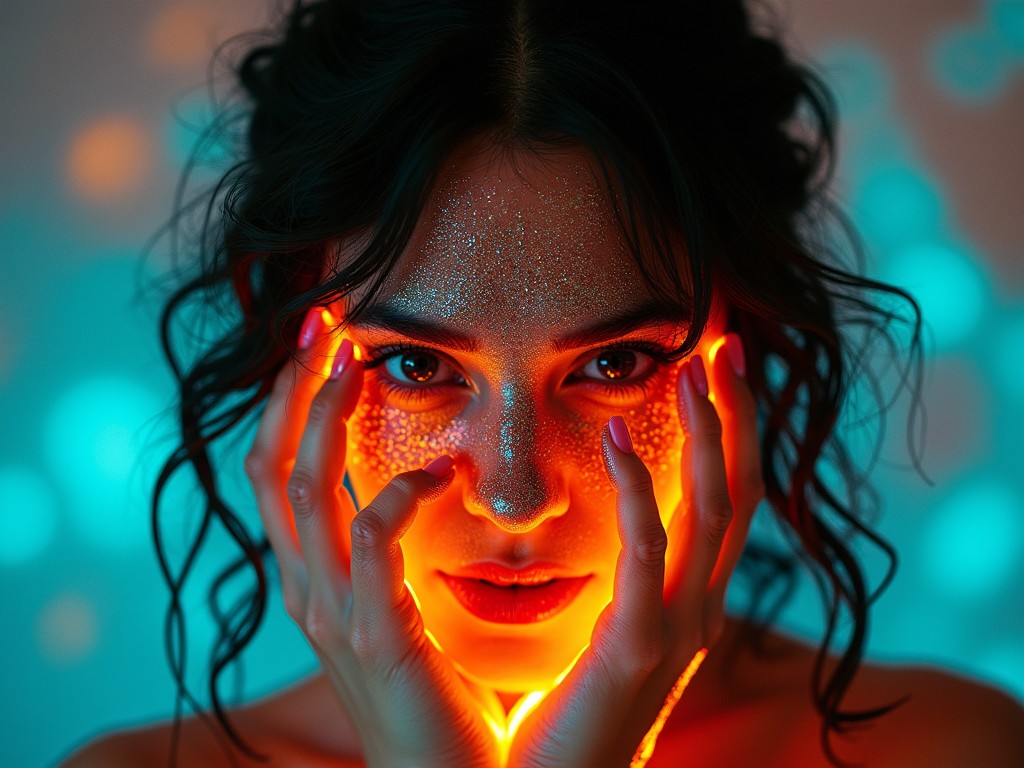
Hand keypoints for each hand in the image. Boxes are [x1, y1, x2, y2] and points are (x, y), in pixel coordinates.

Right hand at [244, 307, 499, 767]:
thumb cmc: (438, 693)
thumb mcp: (401, 610)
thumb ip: (394, 554)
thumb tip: (420, 480)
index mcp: (314, 579)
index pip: (277, 472)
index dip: (292, 402)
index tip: (327, 340)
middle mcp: (307, 589)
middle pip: (271, 464)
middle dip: (294, 386)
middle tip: (328, 319)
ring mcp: (334, 613)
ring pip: (303, 489)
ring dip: (326, 414)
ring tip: (358, 359)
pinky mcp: (378, 637)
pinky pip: (372, 544)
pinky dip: (398, 495)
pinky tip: (444, 472)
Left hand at [505, 333, 763, 767]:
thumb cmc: (565, 714)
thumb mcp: (603, 635)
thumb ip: (618, 584)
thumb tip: (608, 530)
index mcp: (689, 602)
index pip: (729, 501)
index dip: (733, 433)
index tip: (716, 367)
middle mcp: (700, 611)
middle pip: (741, 493)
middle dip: (736, 416)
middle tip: (723, 343)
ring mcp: (676, 630)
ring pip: (714, 512)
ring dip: (709, 434)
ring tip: (693, 368)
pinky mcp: (635, 649)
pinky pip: (649, 555)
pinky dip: (642, 492)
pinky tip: (621, 440)